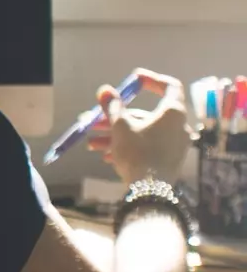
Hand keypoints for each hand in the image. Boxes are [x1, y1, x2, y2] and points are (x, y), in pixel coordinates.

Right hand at [86, 69, 192, 184]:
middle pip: (147, 114)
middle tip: (96, 119)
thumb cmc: (138, 153)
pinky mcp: (169, 159)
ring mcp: (175, 144)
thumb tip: (105, 89)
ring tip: (93, 144)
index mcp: (173, 113)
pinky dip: (128, 146)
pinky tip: (106, 155)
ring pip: (143, 132)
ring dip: (117, 134)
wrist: (150, 192)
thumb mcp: (121, 126)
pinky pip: (147, 145)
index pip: (170, 87)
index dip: (152, 80)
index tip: (134, 79)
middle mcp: (178, 126)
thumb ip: (113, 106)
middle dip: (118, 117)